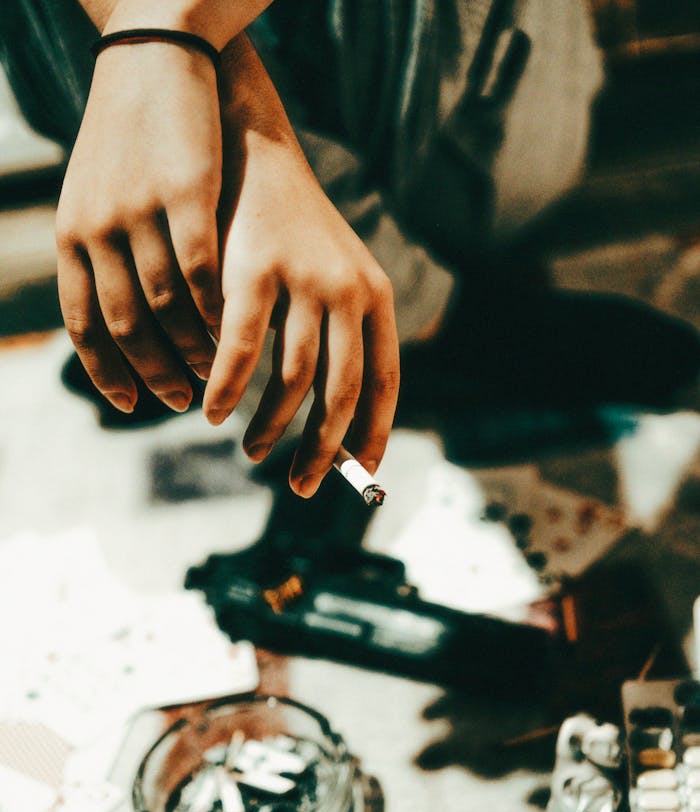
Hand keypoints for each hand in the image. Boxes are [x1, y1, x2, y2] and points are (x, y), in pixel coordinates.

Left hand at [55, 40, 222, 412]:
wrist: (153, 59)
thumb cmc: (130, 138)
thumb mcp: (96, 199)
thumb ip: (105, 260)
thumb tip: (126, 321)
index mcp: (72, 235)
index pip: (83, 323)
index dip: (107, 371)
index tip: (132, 403)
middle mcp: (97, 227)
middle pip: (125, 323)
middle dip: (155, 371)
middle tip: (180, 400)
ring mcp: (139, 210)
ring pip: (165, 304)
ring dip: (191, 349)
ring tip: (213, 372)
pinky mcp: (183, 193)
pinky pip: (200, 270)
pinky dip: (215, 310)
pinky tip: (232, 331)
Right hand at [206, 44, 399, 496]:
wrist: (253, 147)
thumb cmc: (289, 228)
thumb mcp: (332, 278)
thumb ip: (338, 338)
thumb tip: (334, 416)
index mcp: (375, 296)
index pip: (386, 381)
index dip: (375, 433)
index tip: (362, 472)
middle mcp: (350, 291)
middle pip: (342, 392)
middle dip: (323, 449)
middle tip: (304, 486)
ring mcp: (304, 279)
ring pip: (293, 379)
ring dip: (272, 427)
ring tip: (253, 451)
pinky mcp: (254, 270)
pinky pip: (242, 351)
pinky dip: (226, 390)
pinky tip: (213, 412)